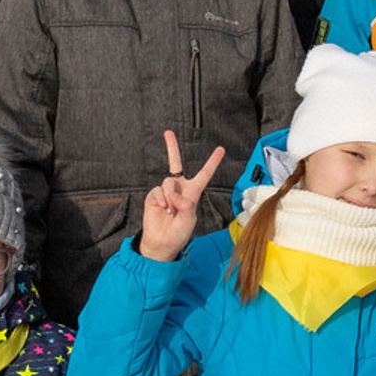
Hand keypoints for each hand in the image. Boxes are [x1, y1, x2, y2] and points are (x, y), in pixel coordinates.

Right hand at [137, 130, 226, 261]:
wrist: (161, 242)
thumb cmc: (179, 233)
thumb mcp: (188, 219)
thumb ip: (185, 205)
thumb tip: (175, 195)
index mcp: (193, 193)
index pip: (204, 174)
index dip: (212, 162)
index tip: (220, 149)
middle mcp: (179, 189)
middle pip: (175, 163)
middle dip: (171, 147)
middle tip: (167, 133)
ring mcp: (166, 191)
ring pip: (169, 182)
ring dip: (171, 197)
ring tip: (171, 210)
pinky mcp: (154, 196)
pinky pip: (158, 191)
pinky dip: (162, 200)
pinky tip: (163, 210)